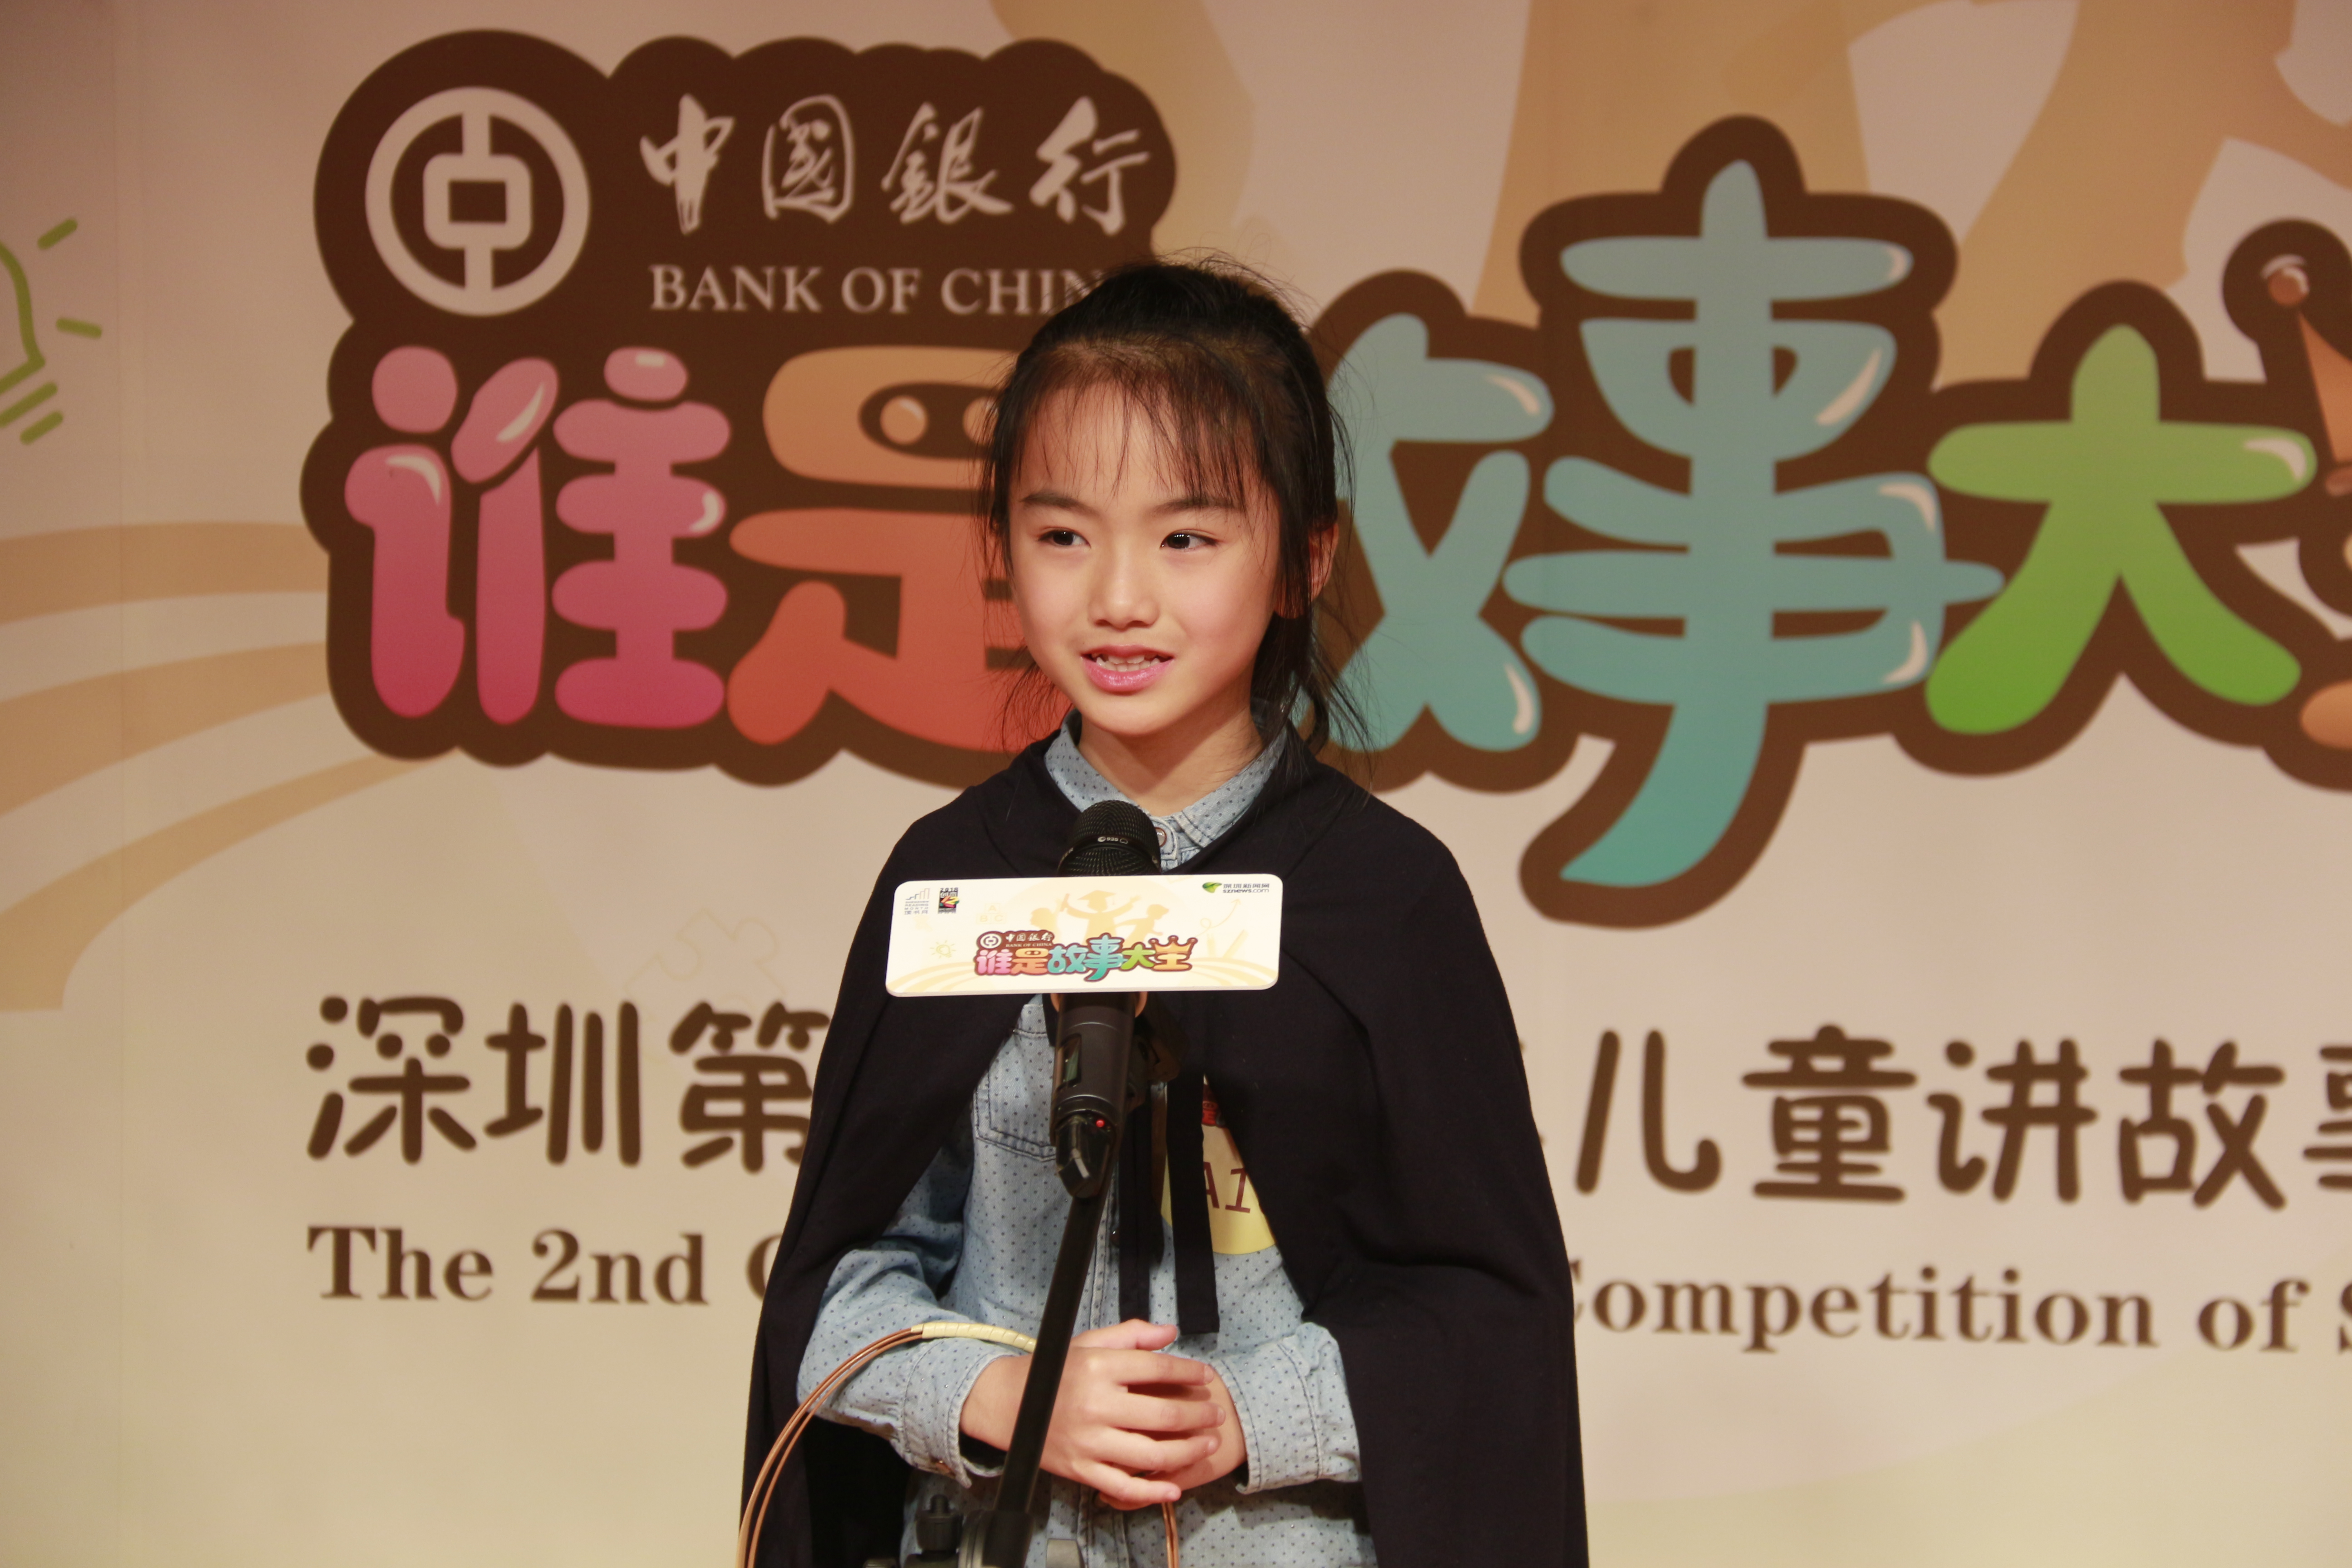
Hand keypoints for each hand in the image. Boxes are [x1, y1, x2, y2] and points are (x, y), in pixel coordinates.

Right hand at [960, 1319, 1245, 1507]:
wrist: (1007, 1404)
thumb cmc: (1054, 1371)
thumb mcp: (1090, 1343)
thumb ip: (1132, 1335)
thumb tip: (1170, 1332)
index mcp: (1098, 1367)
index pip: (1157, 1369)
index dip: (1188, 1373)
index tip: (1206, 1376)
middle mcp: (1095, 1404)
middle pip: (1162, 1415)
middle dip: (1197, 1415)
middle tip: (1216, 1413)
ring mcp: (1089, 1441)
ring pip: (1151, 1454)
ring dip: (1187, 1451)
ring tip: (1207, 1443)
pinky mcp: (1081, 1469)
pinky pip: (1123, 1487)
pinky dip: (1152, 1492)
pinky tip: (1174, 1489)